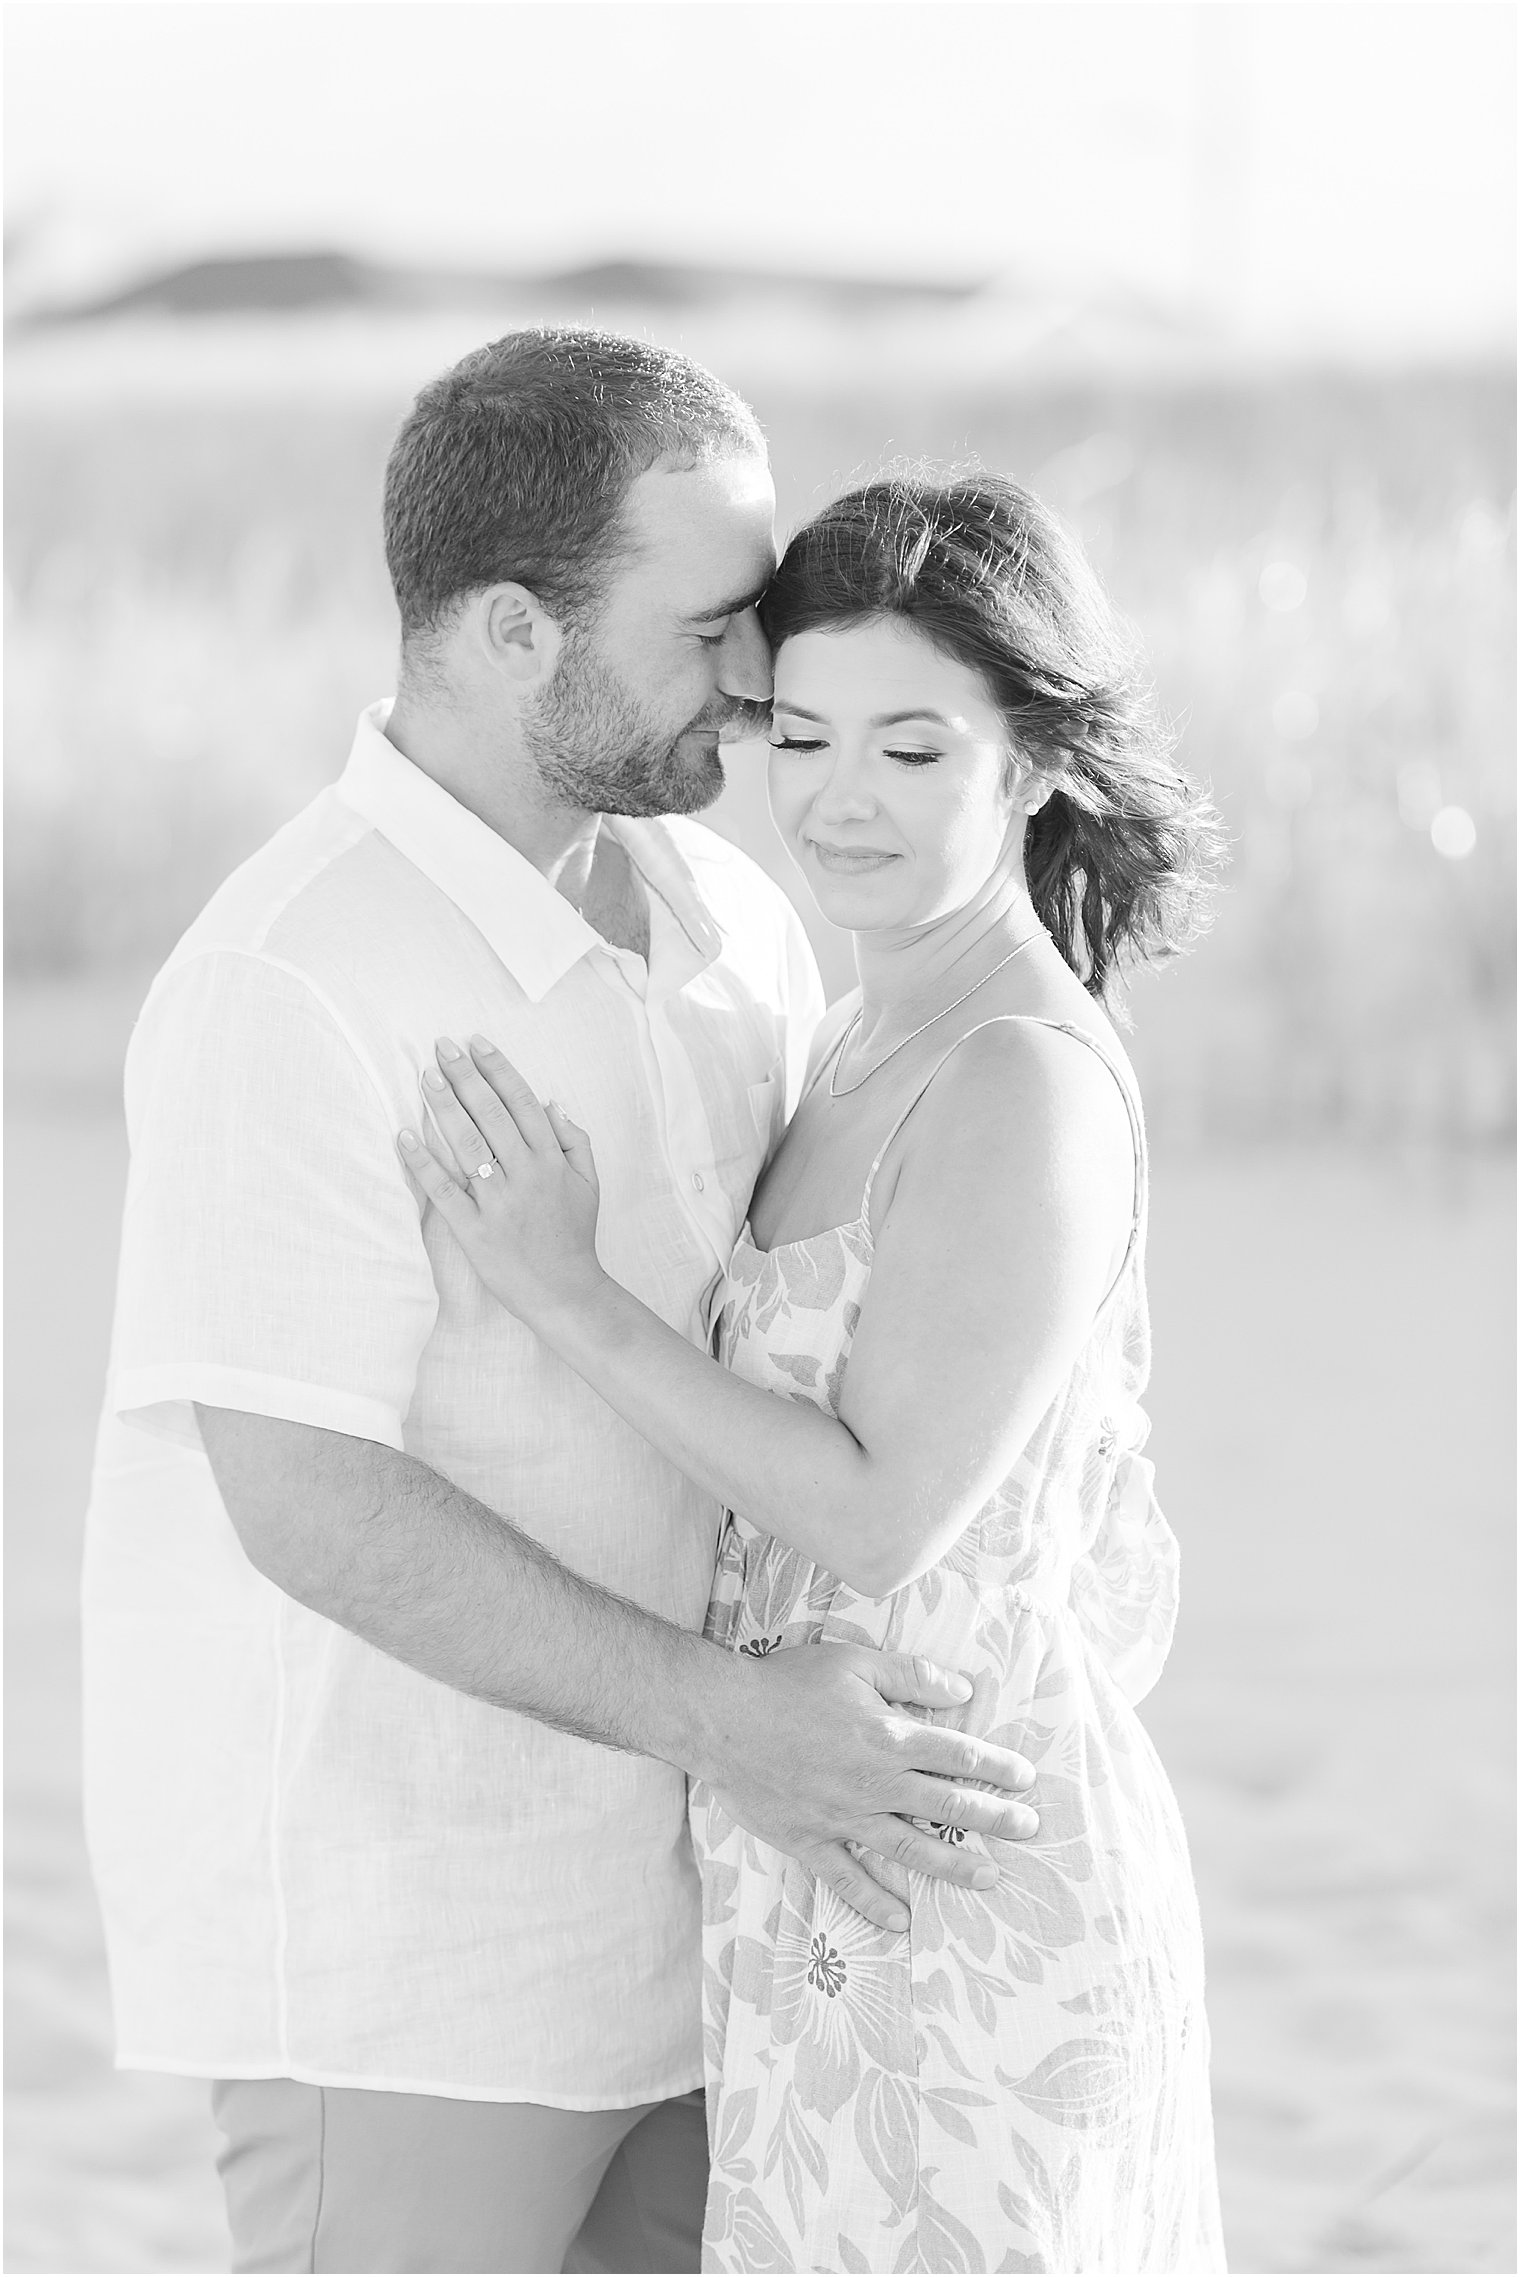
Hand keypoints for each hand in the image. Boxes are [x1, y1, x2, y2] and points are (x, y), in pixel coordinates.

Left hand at [399, 1036, 604, 1329]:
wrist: (566, 1292)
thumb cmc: (574, 1236)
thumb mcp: (589, 1184)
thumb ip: (575, 1142)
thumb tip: (552, 1103)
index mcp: (551, 1161)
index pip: (521, 1102)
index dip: (498, 1069)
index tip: (476, 1044)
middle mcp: (525, 1175)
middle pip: (491, 1114)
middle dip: (465, 1076)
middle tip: (442, 1048)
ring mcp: (498, 1202)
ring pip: (467, 1144)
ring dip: (444, 1106)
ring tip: (425, 1077)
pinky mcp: (474, 1230)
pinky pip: (444, 1190)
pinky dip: (423, 1162)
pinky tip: (404, 1136)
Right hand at [699, 1642, 1038, 1932]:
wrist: (722, 1719)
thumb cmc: (787, 1683)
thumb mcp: (854, 1662)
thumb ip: (911, 1676)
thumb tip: (963, 1690)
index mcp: (889, 1736)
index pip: (957, 1754)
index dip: (996, 1766)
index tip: (1026, 1778)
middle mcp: (874, 1784)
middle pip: (947, 1805)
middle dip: (994, 1819)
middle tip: (1029, 1830)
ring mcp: (844, 1818)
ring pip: (910, 1848)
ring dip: (953, 1866)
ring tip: (989, 1879)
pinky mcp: (811, 1840)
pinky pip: (847, 1879)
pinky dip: (874, 1903)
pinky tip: (901, 1921)